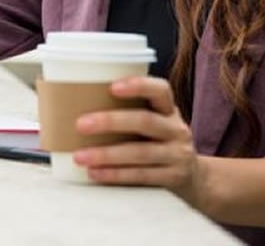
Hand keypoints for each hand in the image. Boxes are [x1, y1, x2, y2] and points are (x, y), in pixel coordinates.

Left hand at [72, 76, 204, 205]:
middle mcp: (176, 129)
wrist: (195, 179)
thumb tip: (69, 102)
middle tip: (81, 124)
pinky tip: (95, 173)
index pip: (160, 90)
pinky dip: (116, 175)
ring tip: (80, 156)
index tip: (112, 87)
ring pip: (141, 152)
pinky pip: (142, 175)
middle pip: (145, 121)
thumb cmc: (157, 143)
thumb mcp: (153, 123)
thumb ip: (126, 112)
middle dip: (110, 122)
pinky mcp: (174, 178)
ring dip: (107, 154)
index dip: (138, 85)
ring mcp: (177, 155)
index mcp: (168, 110)